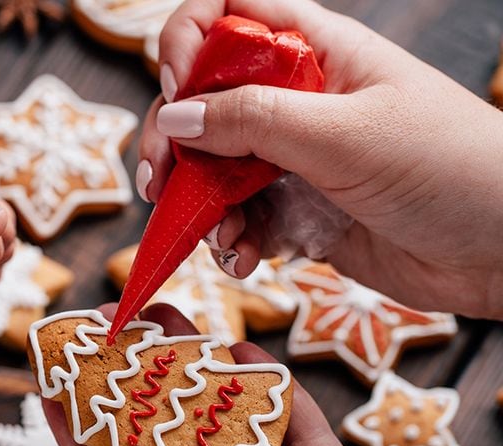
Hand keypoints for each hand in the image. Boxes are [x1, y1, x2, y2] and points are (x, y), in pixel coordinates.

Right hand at [137, 0, 502, 318]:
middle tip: (159, 180)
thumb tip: (176, 115)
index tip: (179, 87)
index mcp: (316, 52)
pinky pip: (239, 219)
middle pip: (203, 100)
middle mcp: (297, 100)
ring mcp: (293, 159)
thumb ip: (255, 121)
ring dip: (197, 203)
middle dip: (173, 139)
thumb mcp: (347, 135)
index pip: (229, 16)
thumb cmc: (450, 169)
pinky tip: (244, 258)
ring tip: (217, 238)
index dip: (189, 41)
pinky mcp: (297, 213)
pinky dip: (230, 241)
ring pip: (212, 168)